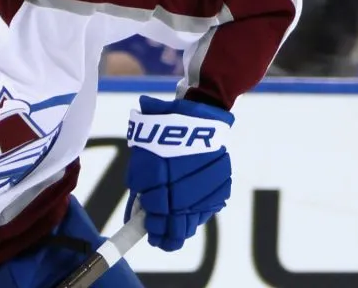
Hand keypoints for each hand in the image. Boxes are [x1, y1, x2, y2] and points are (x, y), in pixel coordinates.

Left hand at [125, 95, 233, 251]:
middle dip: (166, 236)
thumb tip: (136, 216)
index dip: (151, 226)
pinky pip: (208, 209)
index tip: (147, 231)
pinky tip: (189, 216)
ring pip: (193, 221)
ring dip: (182, 227)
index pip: (156, 211)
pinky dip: (197, 215)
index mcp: (159, 172)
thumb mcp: (142, 157)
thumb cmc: (162, 135)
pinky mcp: (221, 186)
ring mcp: (205, 186)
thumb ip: (140, 186)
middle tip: (159, 240)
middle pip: (177, 224)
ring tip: (172, 233)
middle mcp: (184, 181)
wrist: (198, 117)